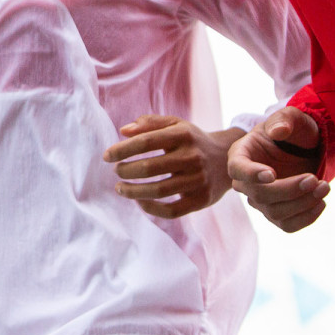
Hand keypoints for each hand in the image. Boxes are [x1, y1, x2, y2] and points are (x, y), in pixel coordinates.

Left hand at [103, 115, 241, 217]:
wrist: (227, 159)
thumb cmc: (193, 141)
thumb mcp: (176, 125)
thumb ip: (150, 124)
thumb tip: (123, 131)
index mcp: (183, 135)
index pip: (146, 141)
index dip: (122, 149)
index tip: (107, 156)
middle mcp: (192, 157)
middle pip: (149, 167)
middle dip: (126, 171)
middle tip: (116, 171)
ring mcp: (198, 180)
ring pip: (158, 191)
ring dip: (133, 192)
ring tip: (120, 188)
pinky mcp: (201, 200)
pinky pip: (171, 210)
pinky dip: (151, 208)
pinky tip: (139, 201)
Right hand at [227, 107, 330, 232]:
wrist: (304, 147)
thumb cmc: (293, 130)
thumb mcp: (290, 117)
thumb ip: (284, 120)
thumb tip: (278, 131)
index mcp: (240, 154)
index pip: (237, 169)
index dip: (251, 174)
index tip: (272, 174)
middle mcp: (245, 181)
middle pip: (259, 195)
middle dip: (289, 190)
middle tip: (315, 179)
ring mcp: (260, 200)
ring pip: (275, 213)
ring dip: (303, 203)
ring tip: (325, 186)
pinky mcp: (277, 213)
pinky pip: (288, 225)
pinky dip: (306, 218)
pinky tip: (321, 202)